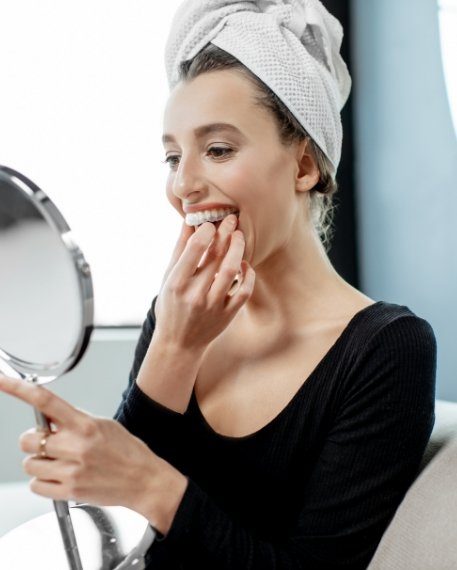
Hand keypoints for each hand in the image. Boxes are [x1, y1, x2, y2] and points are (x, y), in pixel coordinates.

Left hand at [0, 375, 180, 522]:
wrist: (143, 480)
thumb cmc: (127, 452)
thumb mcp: (104, 425)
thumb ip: (75, 420)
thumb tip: (48, 416)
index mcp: (85, 424)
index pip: (45, 401)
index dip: (19, 389)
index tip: (3, 381)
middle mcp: (76, 446)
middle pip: (28, 439)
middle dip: (34, 441)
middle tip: (51, 444)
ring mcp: (71, 470)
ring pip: (29, 464)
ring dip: (40, 463)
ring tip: (62, 463)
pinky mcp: (69, 491)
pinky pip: (36, 486)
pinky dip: (43, 482)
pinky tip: (61, 477)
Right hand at [154, 214, 255, 350]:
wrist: (179, 344)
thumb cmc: (171, 306)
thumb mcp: (168, 279)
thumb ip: (180, 251)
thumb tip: (190, 222)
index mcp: (176, 283)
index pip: (194, 249)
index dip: (205, 231)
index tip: (210, 223)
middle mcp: (195, 294)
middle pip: (215, 256)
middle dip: (225, 233)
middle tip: (231, 219)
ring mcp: (212, 305)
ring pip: (231, 270)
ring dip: (237, 249)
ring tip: (239, 235)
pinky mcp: (227, 315)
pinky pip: (244, 291)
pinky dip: (248, 274)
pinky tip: (244, 264)